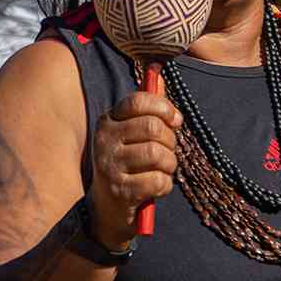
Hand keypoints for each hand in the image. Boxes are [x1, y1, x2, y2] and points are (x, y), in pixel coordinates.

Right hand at [89, 90, 181, 249]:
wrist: (107, 210)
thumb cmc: (127, 165)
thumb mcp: (131, 134)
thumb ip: (146, 107)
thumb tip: (158, 70)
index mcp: (108, 121)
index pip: (138, 101)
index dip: (163, 107)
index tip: (175, 120)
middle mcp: (104, 140)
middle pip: (152, 127)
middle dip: (170, 141)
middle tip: (169, 152)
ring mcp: (110, 165)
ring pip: (158, 154)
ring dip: (170, 165)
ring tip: (163, 170)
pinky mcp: (120, 190)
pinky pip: (158, 181)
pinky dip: (165, 185)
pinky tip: (156, 188)